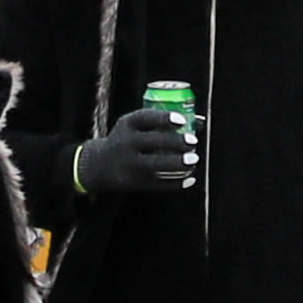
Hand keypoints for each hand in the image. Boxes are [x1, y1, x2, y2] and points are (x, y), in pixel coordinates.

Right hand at [72, 105, 200, 196]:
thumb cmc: (130, 140)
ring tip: (194, 160)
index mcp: (126, 125)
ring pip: (155, 165)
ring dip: (177, 163)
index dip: (164, 118)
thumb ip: (165, 123)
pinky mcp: (132, 183)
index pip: (144, 118)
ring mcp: (127, 164)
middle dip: (175, 142)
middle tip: (193, 142)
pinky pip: (157, 184)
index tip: (181, 120)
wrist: (100, 165)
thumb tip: (201, 122)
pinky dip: (176, 183)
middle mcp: (124, 143)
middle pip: (152, 142)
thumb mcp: (138, 127)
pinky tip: (190, 178)